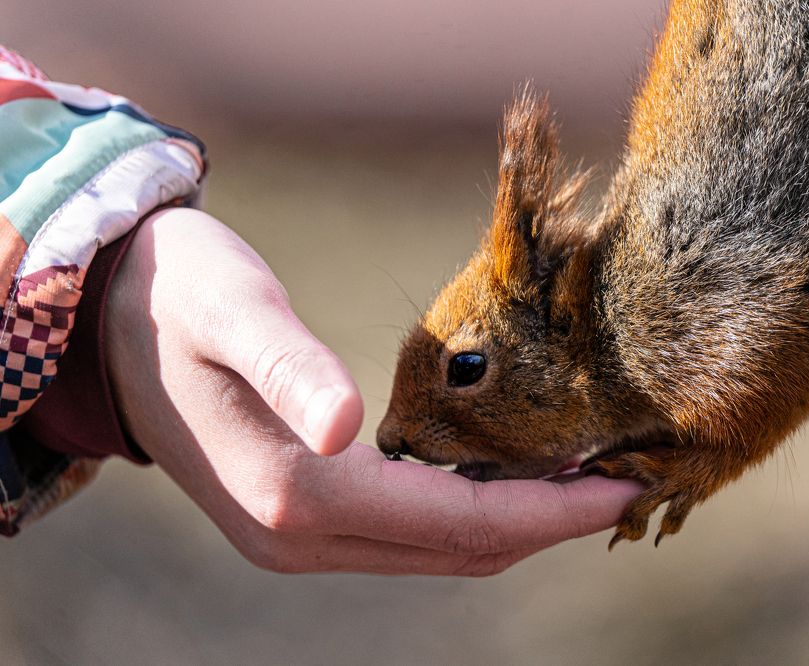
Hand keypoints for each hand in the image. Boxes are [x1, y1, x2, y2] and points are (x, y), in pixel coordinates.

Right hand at [105, 208, 641, 574]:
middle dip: (553, 523)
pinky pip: (410, 535)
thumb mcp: (229, 310)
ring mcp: (298, 541)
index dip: (552, 511)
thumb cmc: (176, 298)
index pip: (460, 522)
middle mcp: (301, 538)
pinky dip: (472, 516)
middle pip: (461, 550)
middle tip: (631, 481)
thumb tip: (350, 426)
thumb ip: (288, 366)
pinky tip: (509, 479)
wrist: (111, 328)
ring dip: (519, 523)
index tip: (626, 485)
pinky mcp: (300, 522)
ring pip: (439, 550)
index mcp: (297, 492)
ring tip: (587, 480)